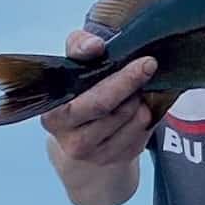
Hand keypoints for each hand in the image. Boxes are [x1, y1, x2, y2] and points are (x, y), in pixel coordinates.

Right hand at [40, 30, 156, 166]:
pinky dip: (147, 116)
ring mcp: (97, 154)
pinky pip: (143, 133)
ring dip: (141, 101)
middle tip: (149, 65)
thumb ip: (78, 46)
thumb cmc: (78, 90)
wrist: (81, 133)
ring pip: (133, 121)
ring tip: (135, 88)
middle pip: (115, 112)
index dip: (121, 81)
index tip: (144, 62)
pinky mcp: (117, 159)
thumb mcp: (72, 64)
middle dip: (133, 85)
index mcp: (55, 117)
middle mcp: (72, 141)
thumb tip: (94, 46)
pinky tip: (139, 106)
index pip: (94, 101)